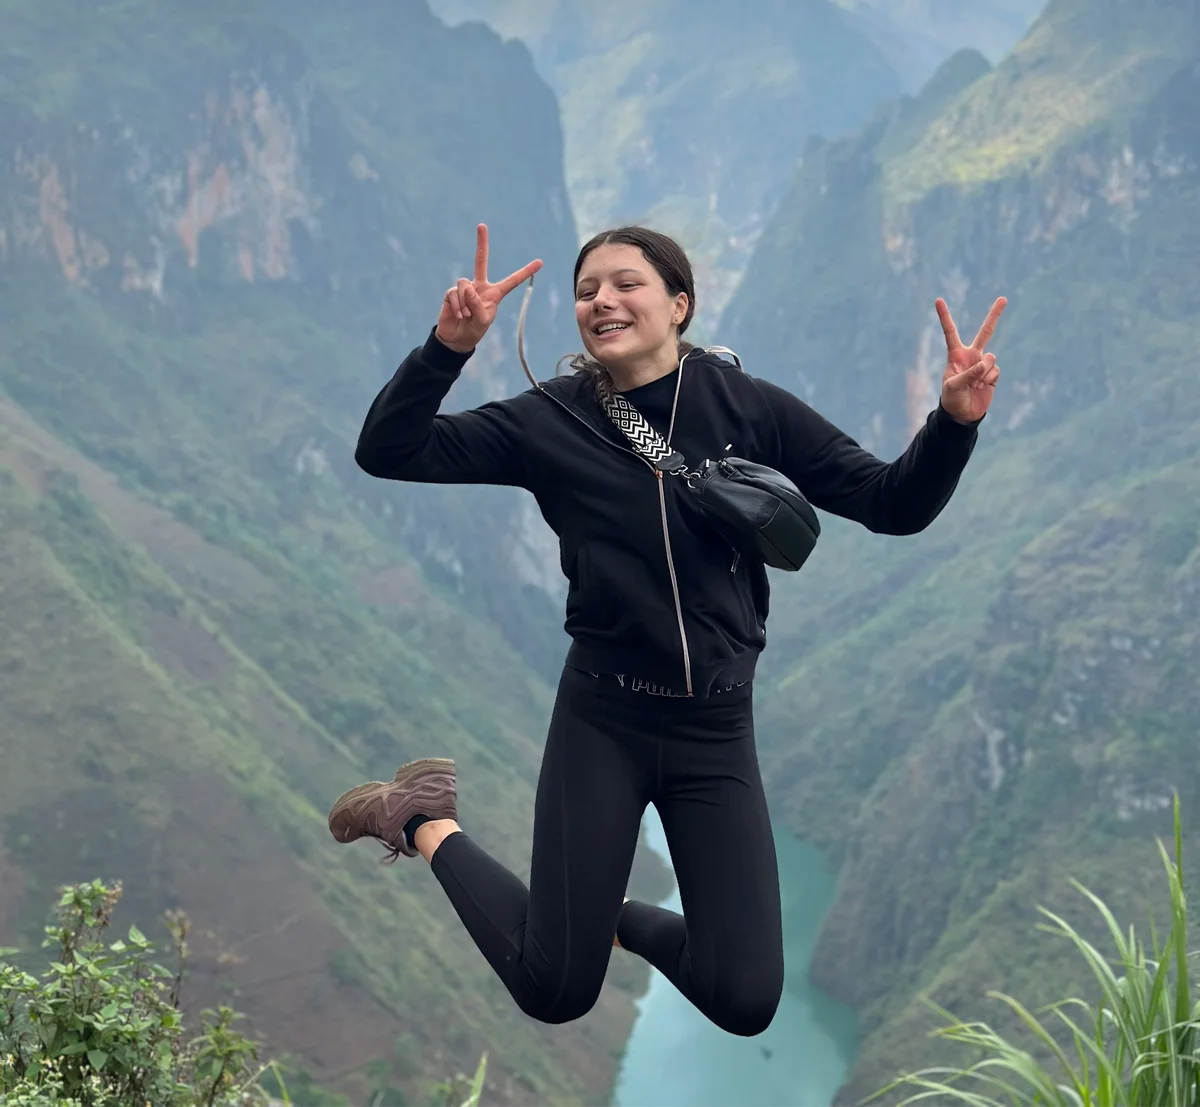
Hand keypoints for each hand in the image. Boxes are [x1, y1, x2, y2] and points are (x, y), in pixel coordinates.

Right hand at [434, 224, 542, 353]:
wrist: (456, 338)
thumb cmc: (474, 330)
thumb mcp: (482, 321)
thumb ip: (478, 306)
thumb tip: (469, 287)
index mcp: (495, 293)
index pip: (512, 281)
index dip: (525, 272)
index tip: (540, 262)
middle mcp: (479, 286)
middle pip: (481, 260)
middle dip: (481, 243)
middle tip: (482, 225)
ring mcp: (465, 288)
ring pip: (465, 284)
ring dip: (466, 303)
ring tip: (466, 315)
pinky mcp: (452, 292)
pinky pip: (454, 293)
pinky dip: (457, 306)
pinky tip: (459, 315)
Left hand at [935, 296, 1005, 424]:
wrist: (963, 414)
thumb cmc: (952, 398)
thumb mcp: (953, 386)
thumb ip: (968, 373)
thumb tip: (986, 363)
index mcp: (956, 355)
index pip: (951, 332)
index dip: (945, 316)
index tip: (938, 300)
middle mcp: (971, 356)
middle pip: (986, 332)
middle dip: (995, 315)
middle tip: (1003, 298)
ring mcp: (983, 364)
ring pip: (991, 358)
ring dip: (983, 372)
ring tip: (974, 384)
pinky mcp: (993, 374)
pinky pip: (995, 371)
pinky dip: (988, 379)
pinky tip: (981, 387)